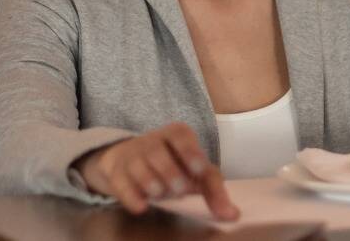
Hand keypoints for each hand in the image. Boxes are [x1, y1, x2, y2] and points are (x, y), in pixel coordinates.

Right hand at [72, 122, 239, 220]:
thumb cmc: (174, 164)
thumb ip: (215, 190)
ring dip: (151, 182)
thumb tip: (233, 215)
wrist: (132, 160)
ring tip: (161, 194)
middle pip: (157, 152)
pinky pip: (120, 183)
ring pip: (137, 165)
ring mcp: (132, 155)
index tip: (199, 170)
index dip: (190, 152)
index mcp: (176, 134)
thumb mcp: (196, 172)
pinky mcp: (116, 172)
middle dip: (170, 172)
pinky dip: (130, 196)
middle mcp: (152, 140)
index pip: (182, 137)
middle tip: (181, 190)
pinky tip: (141, 207)